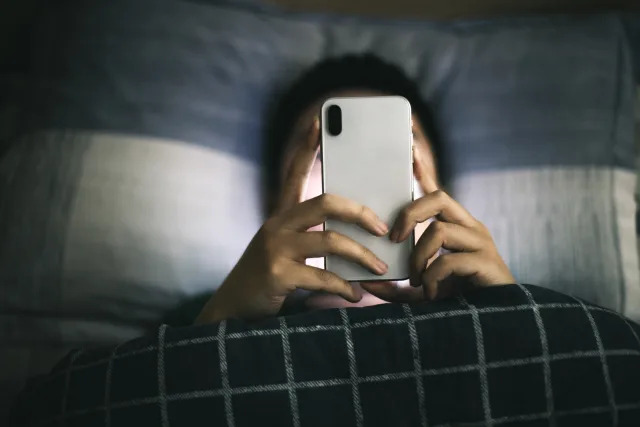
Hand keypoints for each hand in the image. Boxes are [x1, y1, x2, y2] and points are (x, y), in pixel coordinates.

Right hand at [196, 119, 388, 322]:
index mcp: (280, 215)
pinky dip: (344, 287)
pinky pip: (323, 275)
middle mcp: (276, 224)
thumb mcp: (284, 250)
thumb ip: (311, 237)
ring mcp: (275, 247)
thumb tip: (359, 239)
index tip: (318, 121)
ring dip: (362, 257)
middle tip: (383, 229)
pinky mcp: (278, 274)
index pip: (294, 173)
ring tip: (379, 269)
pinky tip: (354, 296)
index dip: (306, 146)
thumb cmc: (267, 278)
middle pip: (326, 202)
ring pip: (331, 240)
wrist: (232, 309)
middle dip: (361, 213)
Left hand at [361, 131, 514, 301]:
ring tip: (416, 280)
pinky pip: (450, 261)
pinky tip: (430, 292)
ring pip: (439, 230)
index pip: (437, 191)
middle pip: (439, 198)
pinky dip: (432, 277)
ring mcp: (481, 244)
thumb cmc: (459, 301)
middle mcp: (470, 228)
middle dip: (410, 214)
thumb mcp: (420, 289)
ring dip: (418, 257)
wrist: (496, 322)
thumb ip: (395, 286)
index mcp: (456, 227)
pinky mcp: (487, 263)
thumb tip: (365, 283)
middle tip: (394, 239)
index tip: (408, 149)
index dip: (423, 170)